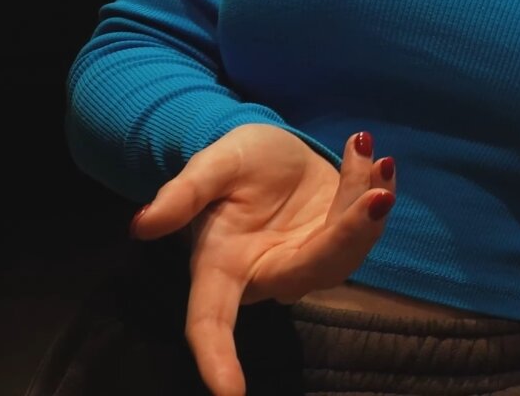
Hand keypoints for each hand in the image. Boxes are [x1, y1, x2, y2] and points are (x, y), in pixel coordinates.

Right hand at [130, 123, 396, 395]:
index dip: (217, 357)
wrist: (273, 148)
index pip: (211, 322)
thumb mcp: (210, 166)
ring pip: (347, 252)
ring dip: (365, 206)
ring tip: (366, 152)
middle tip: (377, 194)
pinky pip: (366, 229)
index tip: (229, 393)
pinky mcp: (339, 245)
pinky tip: (375, 158)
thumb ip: (183, 195)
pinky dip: (375, 191)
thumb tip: (142, 225)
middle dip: (349, 234)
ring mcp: (308, 262)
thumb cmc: (233, 163)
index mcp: (221, 266)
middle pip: (310, 274)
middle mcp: (267, 274)